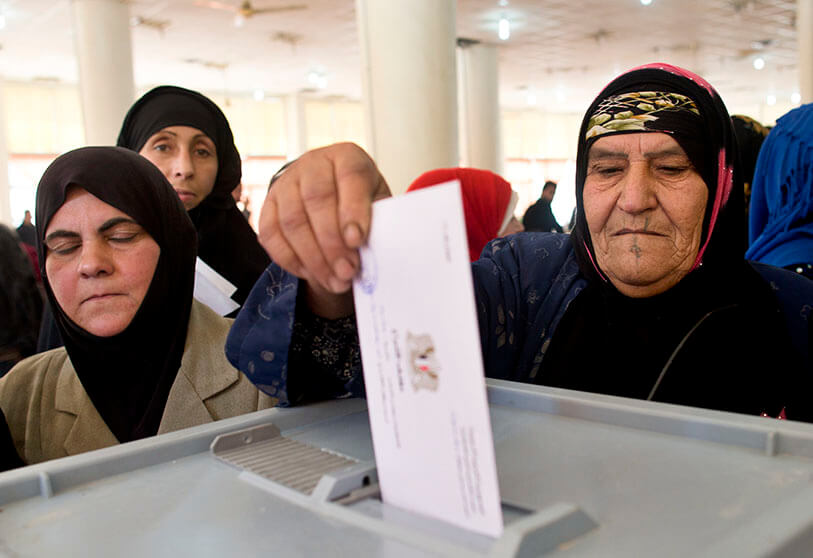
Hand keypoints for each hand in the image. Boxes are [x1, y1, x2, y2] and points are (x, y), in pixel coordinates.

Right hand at [258, 142, 391, 301]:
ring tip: (334, 280)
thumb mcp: (378, 202)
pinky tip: (311, 275)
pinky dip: (290, 260)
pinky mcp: (268, 206)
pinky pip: (271, 235)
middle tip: (347, 271)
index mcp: (347, 157)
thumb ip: (377, 220)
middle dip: (332, 242)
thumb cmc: (360, 201)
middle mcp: (313, 164)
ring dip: (313, 257)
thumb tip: (375, 251)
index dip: (353, 210)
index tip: (358, 240)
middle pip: (316, 200)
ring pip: (292, 221)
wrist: (330, 194)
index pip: (350, 176)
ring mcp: (286, 184)